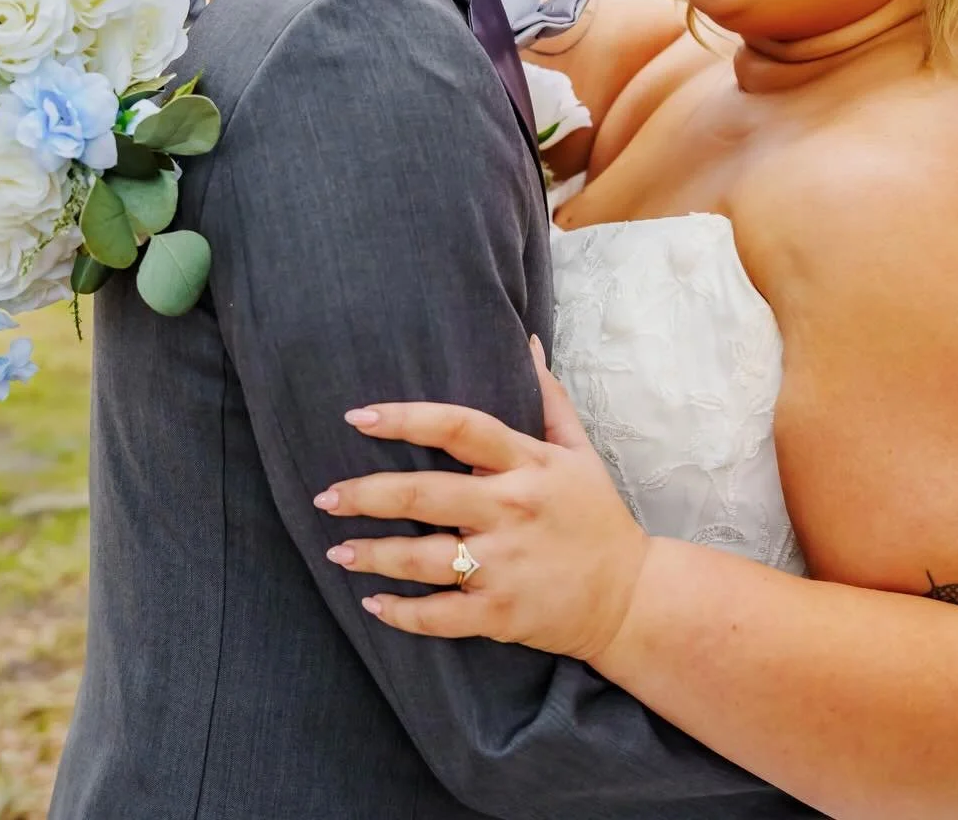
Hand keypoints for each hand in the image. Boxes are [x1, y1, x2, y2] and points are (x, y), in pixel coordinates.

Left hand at [316, 338, 651, 660]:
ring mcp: (505, 565)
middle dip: (366, 494)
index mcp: (528, 465)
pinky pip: (439, 615)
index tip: (358, 417)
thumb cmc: (597, 516)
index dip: (406, 419)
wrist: (631, 598)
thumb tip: (528, 342)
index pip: (460, 428)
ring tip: (337, 550)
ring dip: (371, 555)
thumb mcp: (580, 451)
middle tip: (326, 496)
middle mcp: (512, 510)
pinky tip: (373, 603)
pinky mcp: (501, 614)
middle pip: (424, 494)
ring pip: (422, 558)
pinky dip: (402, 612)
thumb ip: (549, 398)